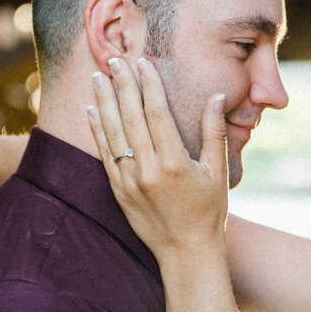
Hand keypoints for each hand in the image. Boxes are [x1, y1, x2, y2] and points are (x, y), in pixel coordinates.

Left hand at [87, 57, 229, 262]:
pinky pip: (104, 154)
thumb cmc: (208, 211)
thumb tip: (216, 96)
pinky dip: (97, 130)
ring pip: (112, 133)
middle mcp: (148, 171)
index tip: (143, 62)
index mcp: (174, 163)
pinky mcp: (118, 191)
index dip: (149, 85)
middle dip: (122, 85)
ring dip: (104, 101)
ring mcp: (129, 182)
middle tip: (114, 59)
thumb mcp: (218, 172)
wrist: (185, 252)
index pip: (157, 114)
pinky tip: (92, 109)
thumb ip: (213, 132)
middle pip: (131, 118)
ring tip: (98, 75)